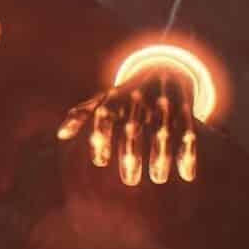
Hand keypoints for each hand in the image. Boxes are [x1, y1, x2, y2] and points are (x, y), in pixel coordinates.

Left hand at [58, 64, 196, 186]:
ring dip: (161, 156)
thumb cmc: (125, 93)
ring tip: (157, 178)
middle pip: (133, 129)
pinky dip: (188, 153)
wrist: (163, 68)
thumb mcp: (102, 98)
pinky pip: (188, 132)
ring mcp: (163, 104)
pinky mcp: (185, 110)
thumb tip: (60, 135)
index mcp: (116, 98)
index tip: (99, 162)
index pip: (104, 117)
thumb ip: (81, 114)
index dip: (101, 138)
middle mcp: (139, 100)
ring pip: (162, 132)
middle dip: (131, 154)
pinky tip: (186, 175)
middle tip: (129, 180)